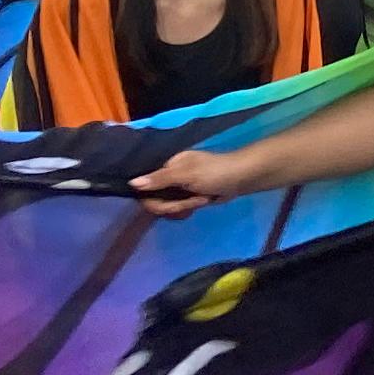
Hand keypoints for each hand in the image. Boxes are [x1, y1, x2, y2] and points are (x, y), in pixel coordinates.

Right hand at [131, 147, 256, 219]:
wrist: (242, 178)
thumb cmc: (215, 172)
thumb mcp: (186, 175)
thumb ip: (159, 179)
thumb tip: (131, 183)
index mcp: (166, 166)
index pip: (145, 188)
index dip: (156, 200)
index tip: (173, 203)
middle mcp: (169, 176)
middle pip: (156, 200)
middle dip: (175, 205)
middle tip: (193, 201)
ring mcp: (179, 187)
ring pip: (168, 206)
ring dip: (185, 207)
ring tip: (202, 200)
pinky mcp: (188, 196)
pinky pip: (179, 208)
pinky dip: (189, 208)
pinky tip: (202, 203)